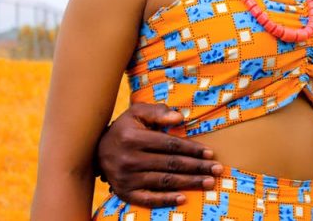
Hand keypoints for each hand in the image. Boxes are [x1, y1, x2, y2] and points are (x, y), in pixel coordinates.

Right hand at [96, 102, 222, 206]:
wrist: (95, 151)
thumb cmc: (124, 129)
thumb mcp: (137, 113)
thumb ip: (158, 112)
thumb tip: (179, 118)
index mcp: (134, 139)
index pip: (171, 145)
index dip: (192, 149)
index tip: (211, 153)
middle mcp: (130, 160)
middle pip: (171, 164)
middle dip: (197, 167)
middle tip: (217, 170)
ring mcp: (127, 179)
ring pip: (165, 182)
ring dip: (189, 183)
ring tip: (209, 182)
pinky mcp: (125, 193)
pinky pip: (148, 199)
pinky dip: (166, 200)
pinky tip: (183, 198)